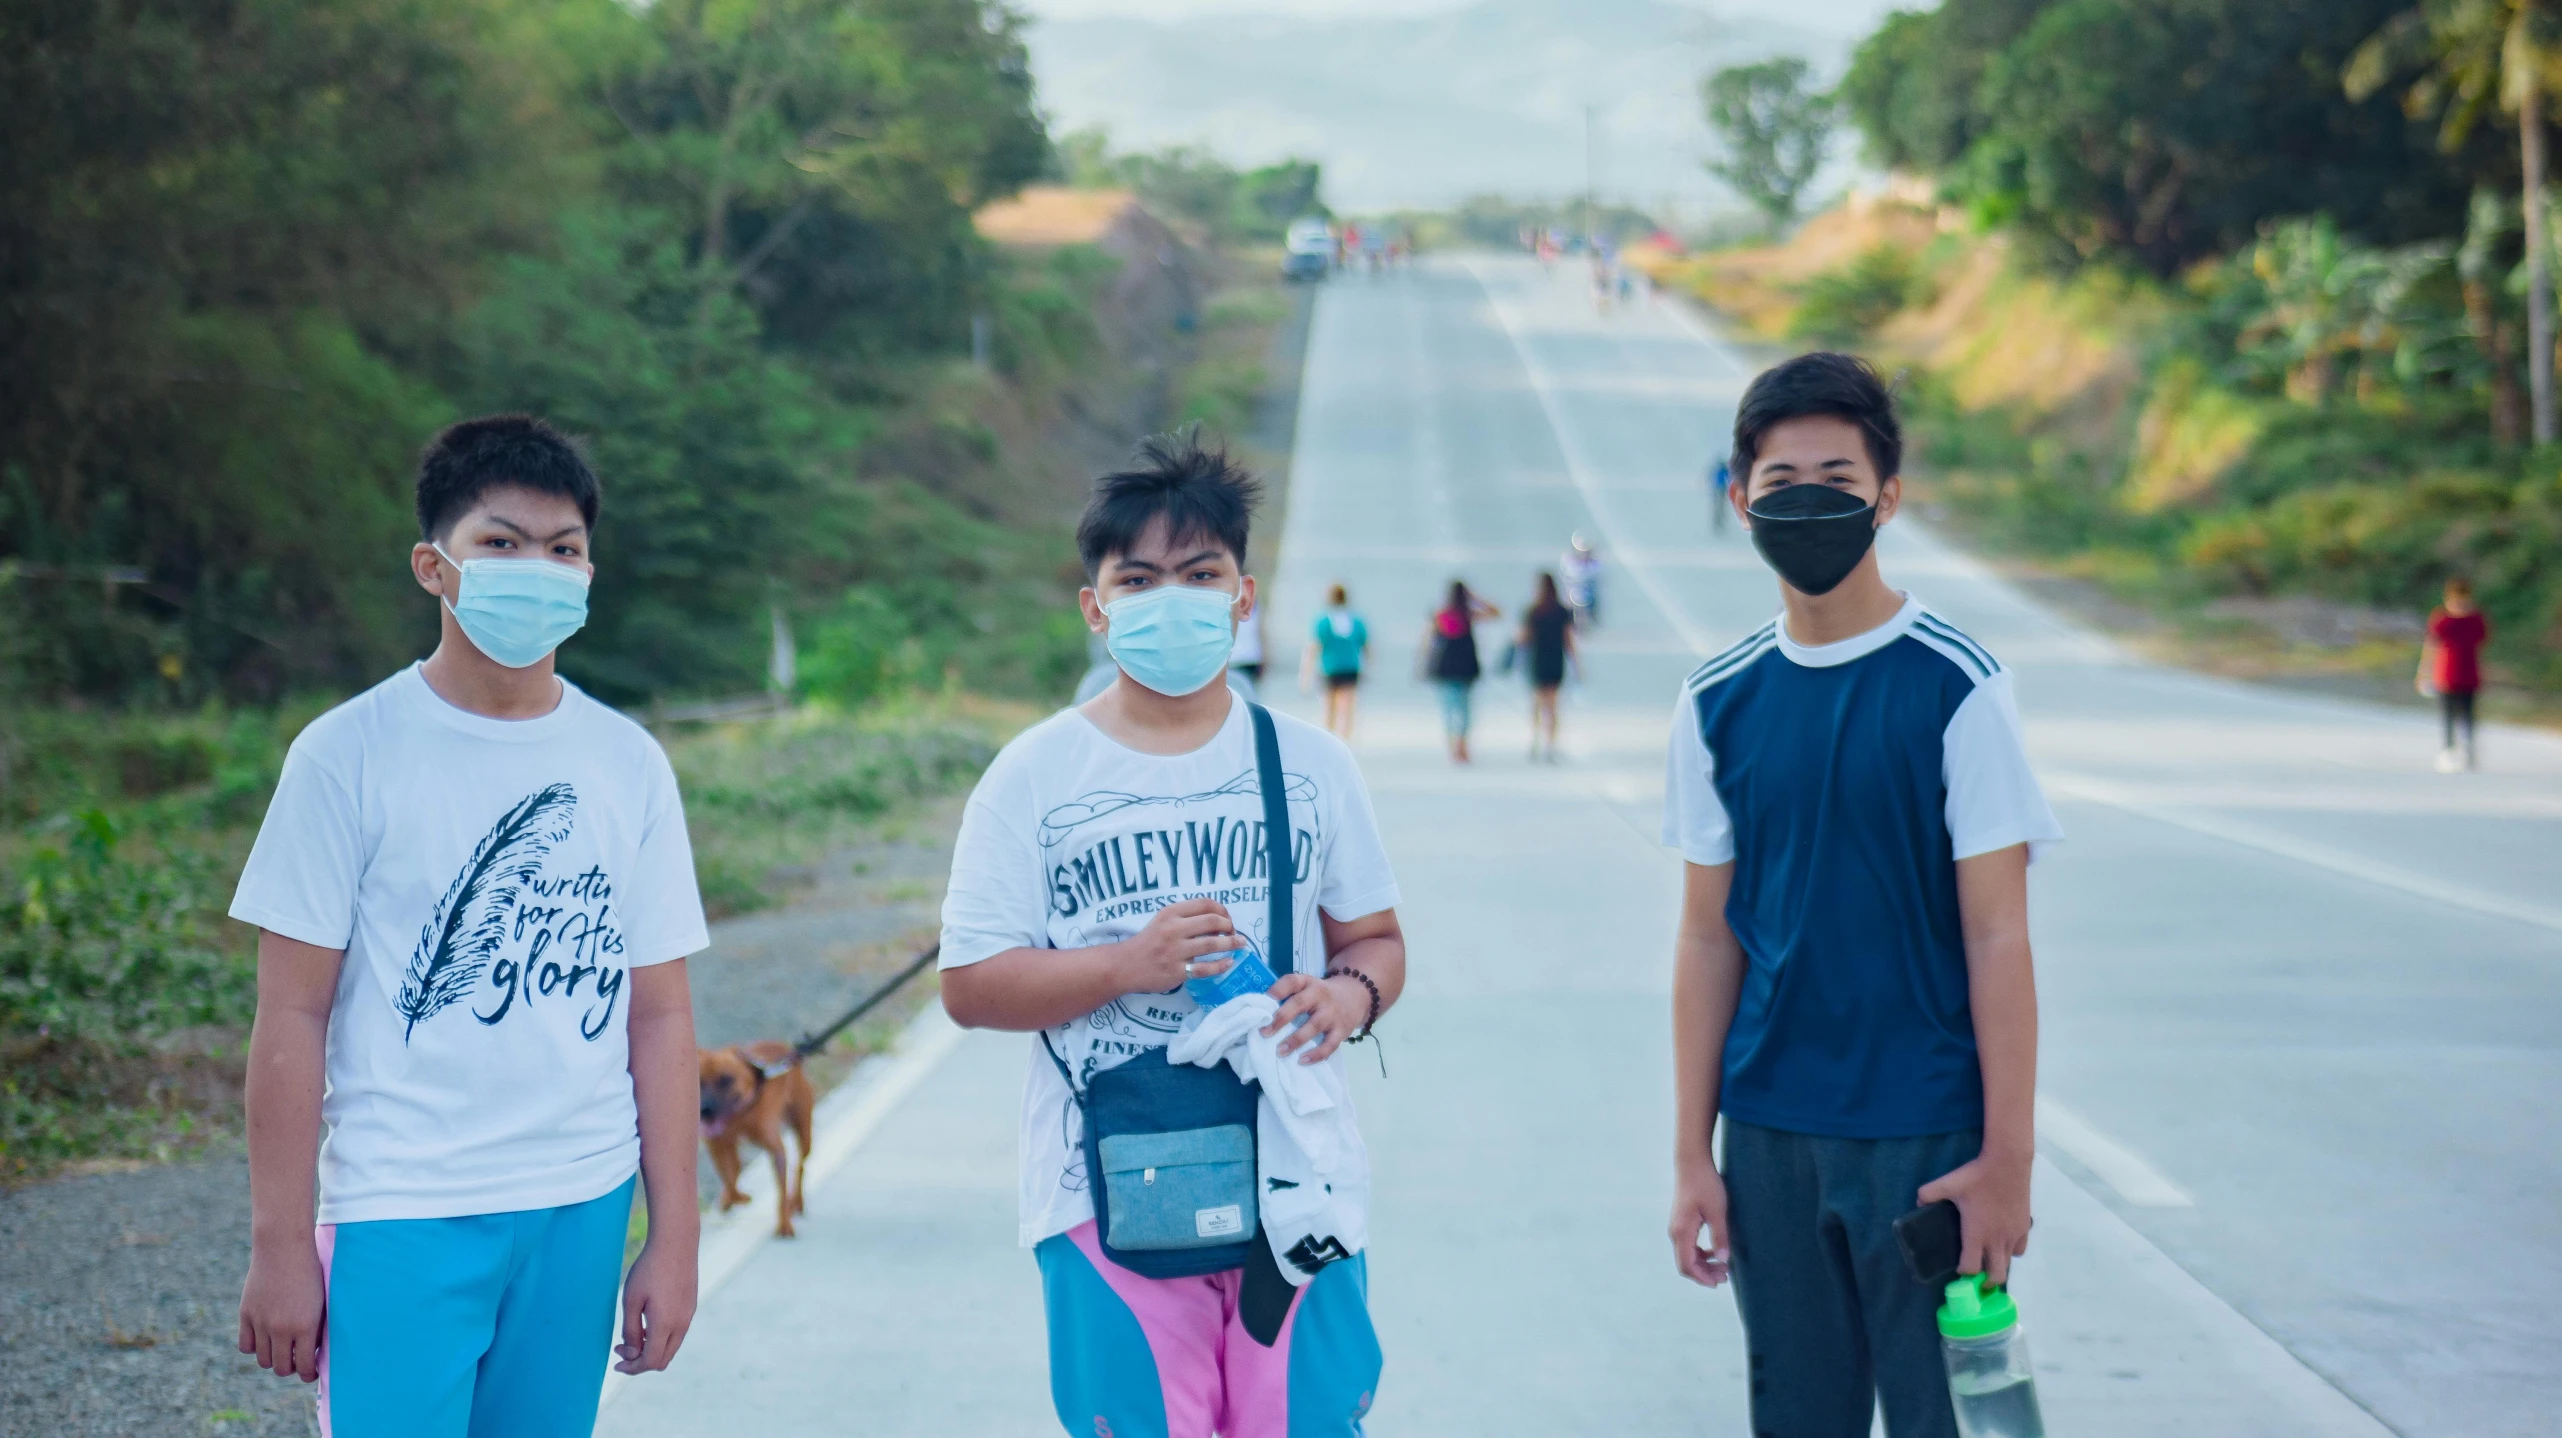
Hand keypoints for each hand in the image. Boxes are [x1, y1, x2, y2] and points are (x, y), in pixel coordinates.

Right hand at [237, 1236, 326, 1381]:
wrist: (284, 1248)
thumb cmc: (311, 1273)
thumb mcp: (321, 1302)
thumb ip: (316, 1329)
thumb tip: (312, 1353)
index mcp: (305, 1327)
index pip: (303, 1366)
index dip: (308, 1374)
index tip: (310, 1372)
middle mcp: (281, 1329)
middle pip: (281, 1368)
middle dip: (290, 1368)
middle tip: (296, 1360)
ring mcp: (261, 1323)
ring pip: (263, 1360)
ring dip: (272, 1359)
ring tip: (281, 1350)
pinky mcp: (246, 1315)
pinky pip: (246, 1346)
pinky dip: (254, 1347)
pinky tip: (264, 1339)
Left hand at [614, 1235, 696, 1374]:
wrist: (676, 1243)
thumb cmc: (649, 1270)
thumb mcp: (631, 1300)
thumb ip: (631, 1330)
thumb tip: (632, 1353)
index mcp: (665, 1324)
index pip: (650, 1361)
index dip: (632, 1368)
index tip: (616, 1363)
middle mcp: (681, 1324)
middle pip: (663, 1360)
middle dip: (641, 1362)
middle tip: (622, 1350)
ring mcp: (688, 1316)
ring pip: (671, 1348)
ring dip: (652, 1349)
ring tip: (634, 1335)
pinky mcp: (690, 1307)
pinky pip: (677, 1334)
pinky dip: (661, 1338)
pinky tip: (648, 1322)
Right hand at [1116, 898, 1239, 991]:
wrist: (1125, 965)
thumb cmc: (1148, 942)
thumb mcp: (1163, 921)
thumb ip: (1186, 918)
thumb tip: (1219, 920)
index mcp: (1171, 913)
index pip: (1205, 904)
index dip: (1223, 910)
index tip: (1227, 919)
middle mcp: (1173, 929)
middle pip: (1212, 921)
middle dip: (1230, 926)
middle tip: (1235, 933)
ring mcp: (1175, 951)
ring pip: (1212, 944)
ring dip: (1231, 943)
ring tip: (1241, 944)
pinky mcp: (1177, 971)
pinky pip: (1205, 968)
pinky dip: (1221, 965)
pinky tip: (1229, 962)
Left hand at [1262, 972, 1367, 1062]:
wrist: (1356, 995)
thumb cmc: (1320, 995)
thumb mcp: (1308, 987)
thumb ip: (1288, 996)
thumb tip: (1259, 1014)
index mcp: (1308, 982)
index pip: (1291, 981)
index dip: (1276, 990)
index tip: (1262, 1003)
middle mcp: (1320, 995)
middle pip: (1299, 1003)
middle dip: (1281, 1018)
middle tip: (1264, 1032)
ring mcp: (1332, 1013)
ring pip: (1313, 1026)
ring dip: (1295, 1040)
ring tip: (1279, 1052)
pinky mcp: (1342, 1030)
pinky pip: (1330, 1044)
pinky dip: (1316, 1054)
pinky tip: (1302, 1061)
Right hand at [1668, 1152, 1730, 1287]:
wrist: (1692, 1162)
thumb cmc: (1706, 1184)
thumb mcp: (1718, 1210)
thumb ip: (1720, 1236)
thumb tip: (1723, 1259)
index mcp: (1682, 1231)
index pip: (1687, 1265)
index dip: (1702, 1278)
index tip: (1719, 1282)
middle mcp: (1675, 1232)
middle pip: (1686, 1264)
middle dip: (1704, 1274)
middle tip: (1726, 1276)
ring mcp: (1677, 1227)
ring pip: (1687, 1256)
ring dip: (1703, 1265)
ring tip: (1723, 1267)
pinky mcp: (1682, 1222)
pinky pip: (1688, 1246)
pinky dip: (1700, 1254)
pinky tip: (1714, 1252)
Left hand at [1918, 1148, 2033, 1286]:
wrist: (2008, 1163)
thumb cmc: (1977, 1176)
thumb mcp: (1948, 1183)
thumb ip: (1929, 1194)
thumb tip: (1917, 1202)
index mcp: (1976, 1234)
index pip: (1972, 1268)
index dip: (1964, 1272)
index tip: (1959, 1268)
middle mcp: (1997, 1240)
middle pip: (1996, 1276)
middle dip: (1986, 1281)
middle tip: (1978, 1277)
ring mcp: (2013, 1235)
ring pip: (2009, 1263)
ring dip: (1998, 1265)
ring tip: (1990, 1259)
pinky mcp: (2025, 1227)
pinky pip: (2020, 1249)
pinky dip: (2012, 1251)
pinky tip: (2004, 1241)